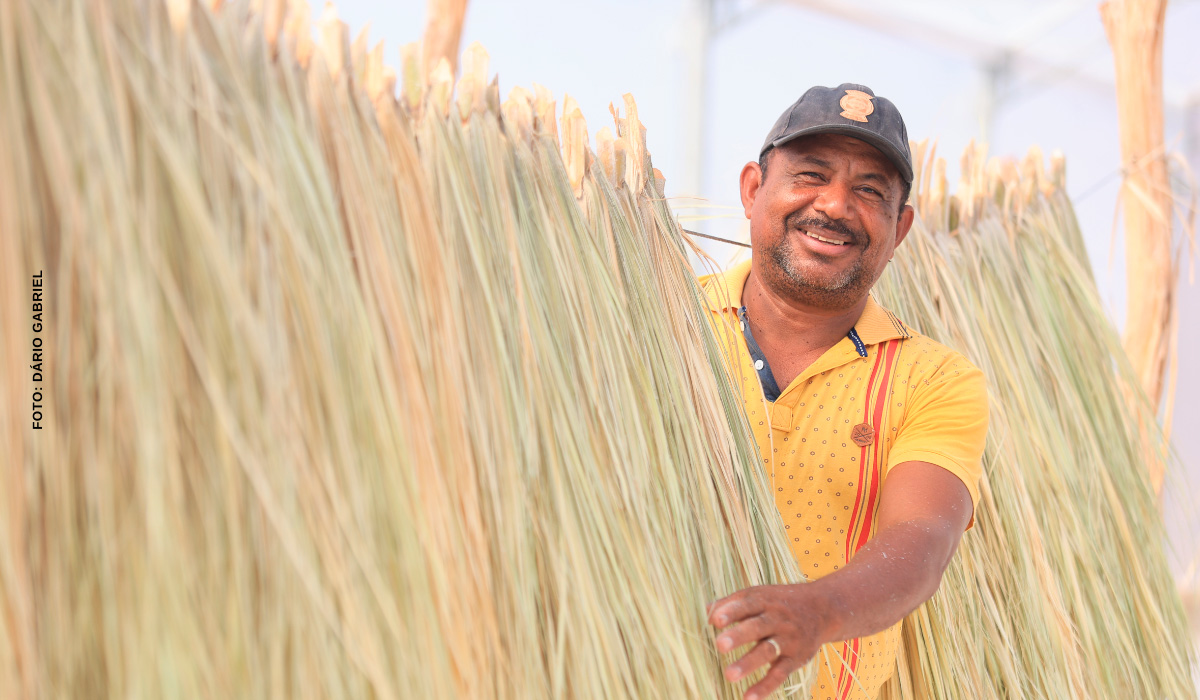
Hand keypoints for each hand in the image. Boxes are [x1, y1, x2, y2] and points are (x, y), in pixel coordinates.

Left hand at [707, 583, 835, 699]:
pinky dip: (765, 686)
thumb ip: (732, 603)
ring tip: (729, 675)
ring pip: (768, 651)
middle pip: (757, 627)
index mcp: (764, 600)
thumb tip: (706, 612)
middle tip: (720, 645)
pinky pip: (779, 674)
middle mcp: (777, 619)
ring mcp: (787, 639)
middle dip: (739, 636)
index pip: (747, 604)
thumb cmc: (780, 602)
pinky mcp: (795, 658)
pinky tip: (748, 698)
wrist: (822, 609)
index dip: (731, 611)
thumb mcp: (758, 595)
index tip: (715, 620)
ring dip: (749, 663)